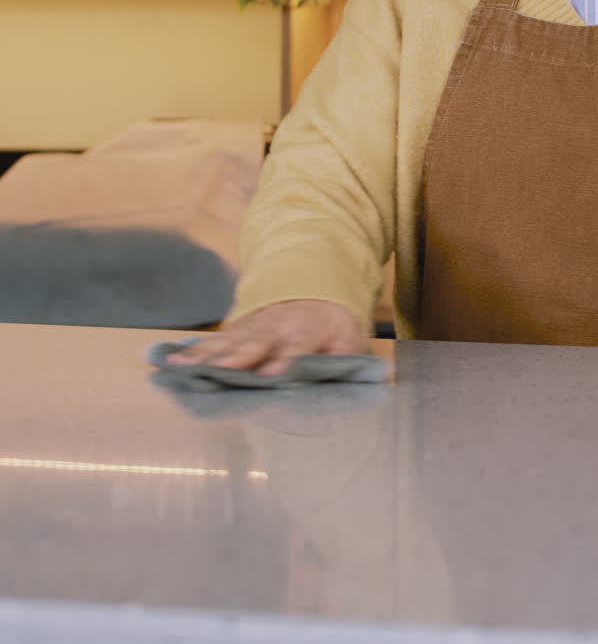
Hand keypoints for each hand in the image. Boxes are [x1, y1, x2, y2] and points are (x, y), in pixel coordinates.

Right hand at [165, 300, 367, 375]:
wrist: (311, 293)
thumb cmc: (333, 327)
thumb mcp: (351, 338)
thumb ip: (348, 358)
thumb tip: (356, 378)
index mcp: (308, 329)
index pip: (297, 347)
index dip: (286, 360)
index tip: (273, 374)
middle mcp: (275, 327)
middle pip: (254, 343)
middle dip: (236, 358)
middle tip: (220, 370)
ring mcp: (249, 328)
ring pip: (225, 342)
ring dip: (203, 356)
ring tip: (179, 367)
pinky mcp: (232, 333)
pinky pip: (209, 342)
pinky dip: (189, 351)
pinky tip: (168, 361)